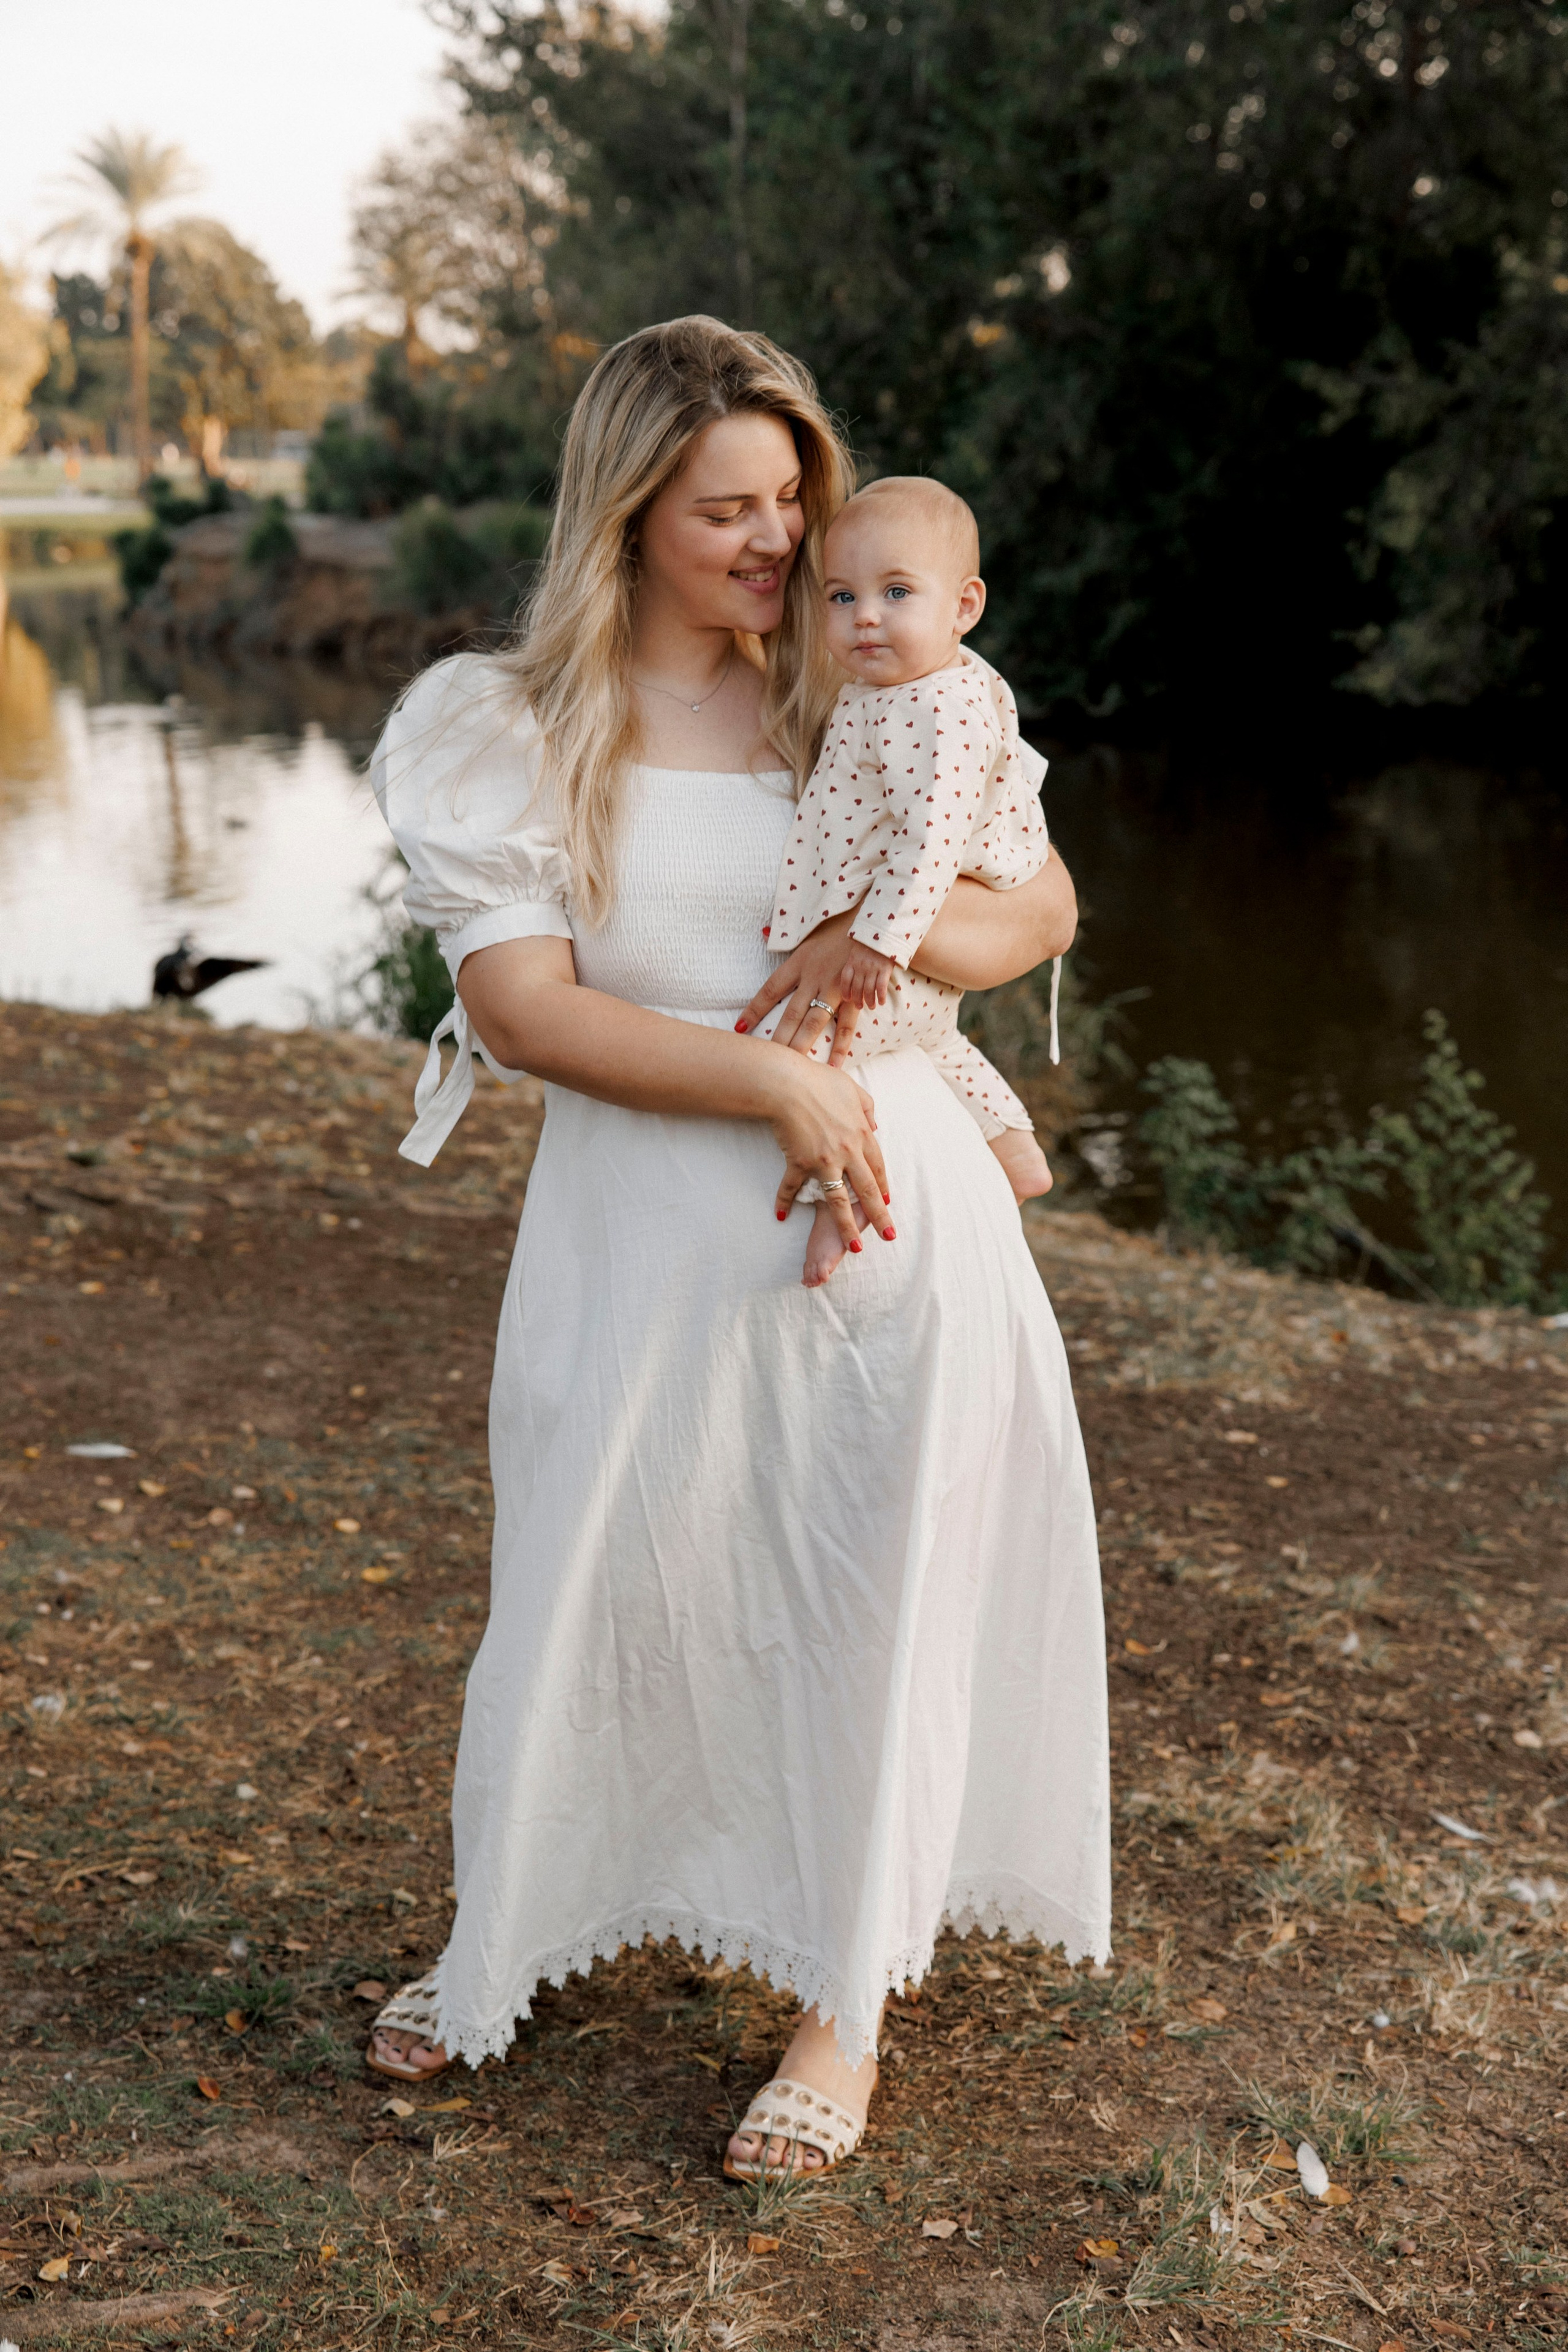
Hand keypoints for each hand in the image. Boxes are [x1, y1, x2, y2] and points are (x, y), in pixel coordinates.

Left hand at [736, 908, 865, 1065]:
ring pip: (815, 1023)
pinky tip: (833, 1066)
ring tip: (792, 1068)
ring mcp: (836, 989)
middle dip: (777, 1038)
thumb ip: (785, 932)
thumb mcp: (809, 926)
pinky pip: (847, 1025)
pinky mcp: (856, 996)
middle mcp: (815, 978)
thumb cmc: (841, 923)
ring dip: (803, 1045)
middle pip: (791, 1013)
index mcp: (800, 962)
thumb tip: (762, 931)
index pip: (770, 990)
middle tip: (764, 1060)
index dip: (754, 1010)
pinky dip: (841, 1046)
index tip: (739, 1028)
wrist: (875, 924)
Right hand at [766, 1054, 892, 1252]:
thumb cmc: (819, 1080)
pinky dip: (784, 1201)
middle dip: (880, 1216)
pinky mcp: (800, 1163)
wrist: (788, 1083)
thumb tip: (875, 1124)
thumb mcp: (852, 1089)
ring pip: (839, 1201)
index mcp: (861, 1134)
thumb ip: (867, 1108)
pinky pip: (792, 1187)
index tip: (888, 1203)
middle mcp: (847, 1152)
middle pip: (868, 1190)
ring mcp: (824, 1161)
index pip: (878, 1167)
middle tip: (889, 1236)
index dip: (883, 1186)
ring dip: (848, 1227)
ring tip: (855, 1248)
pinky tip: (780, 1215)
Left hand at [838, 938, 894, 1009]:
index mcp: (852, 961)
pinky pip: (881, 987)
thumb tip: (854, 973)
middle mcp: (860, 966)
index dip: (845, 991)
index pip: (845, 980)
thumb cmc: (873, 940)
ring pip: (868, 990)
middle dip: (857, 999)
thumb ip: (855, 960)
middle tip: (860, 1006)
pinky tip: (882, 1001)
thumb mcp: (859, 948)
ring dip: (869, 1001)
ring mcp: (872, 968)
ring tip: (871, 1006)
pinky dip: (881, 996)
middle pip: (856, 988)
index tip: (847, 999)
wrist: (886, 929)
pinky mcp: (885, 969)